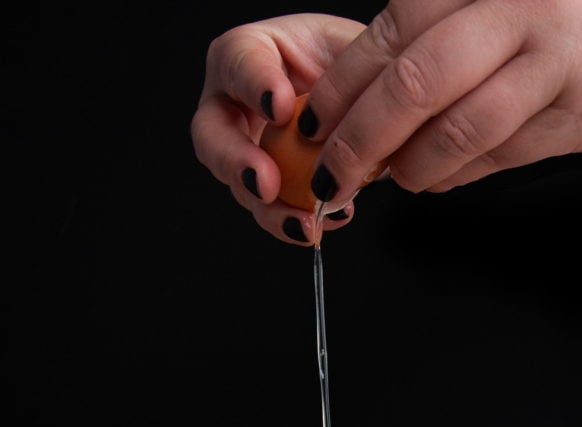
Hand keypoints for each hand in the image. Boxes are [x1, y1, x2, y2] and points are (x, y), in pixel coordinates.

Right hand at [191, 14, 365, 244]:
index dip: (255, 85)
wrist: (370, 104)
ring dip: (269, 209)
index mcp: (249, 53)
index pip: (238, 61)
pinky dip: (295, 221)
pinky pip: (272, 211)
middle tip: (266, 183)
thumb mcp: (356, 49)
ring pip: (239, 185)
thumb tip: (360, 104)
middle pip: (212, 134)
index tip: (280, 106)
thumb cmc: (354, 64)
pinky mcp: (267, 187)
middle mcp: (234, 104)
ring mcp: (246, 151)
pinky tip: (321, 223)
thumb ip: (352, 67)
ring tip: (302, 222)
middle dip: (236, 162)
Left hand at [300, 0, 581, 206]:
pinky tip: (438, 178)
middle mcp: (522, 6)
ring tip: (394, 177)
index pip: (394, 30)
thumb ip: (447, 32)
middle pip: (416, 81)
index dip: (344, 85)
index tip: (314, 122)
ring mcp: (558, 61)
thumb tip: (373, 99)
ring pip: (460, 128)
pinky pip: (503, 154)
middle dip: (360, 139)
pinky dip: (458, 174)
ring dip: (412, 167)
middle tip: (333, 171)